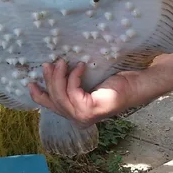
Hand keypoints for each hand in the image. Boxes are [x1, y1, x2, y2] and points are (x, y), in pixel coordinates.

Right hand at [28, 54, 172, 128]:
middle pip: (54, 103)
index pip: (54, 106)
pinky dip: (73, 79)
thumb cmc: (120, 71)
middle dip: (48, 82)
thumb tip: (58, 56)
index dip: (40, 97)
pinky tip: (80, 66)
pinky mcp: (93, 111)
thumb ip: (77, 71)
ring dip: (58, 79)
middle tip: (50, 62)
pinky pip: (73, 95)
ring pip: (61, 100)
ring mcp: (87, 116)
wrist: (143, 76)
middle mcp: (82, 116)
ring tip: (62, 61)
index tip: (29, 82)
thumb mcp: (92, 71)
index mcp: (80, 107)